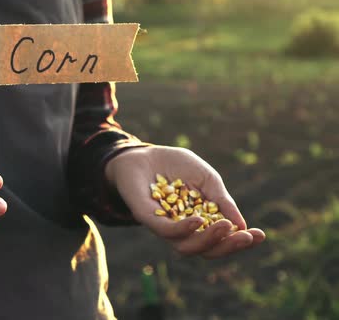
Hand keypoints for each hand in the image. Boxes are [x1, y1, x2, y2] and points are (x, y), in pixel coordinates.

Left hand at [105, 146, 264, 258]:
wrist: (143, 153)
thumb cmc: (176, 166)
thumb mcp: (207, 179)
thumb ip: (221, 201)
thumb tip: (243, 225)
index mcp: (200, 222)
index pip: (222, 240)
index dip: (242, 241)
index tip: (261, 235)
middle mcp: (183, 230)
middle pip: (207, 250)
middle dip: (228, 246)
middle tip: (245, 237)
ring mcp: (165, 226)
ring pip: (188, 247)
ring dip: (209, 240)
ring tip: (224, 226)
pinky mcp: (147, 218)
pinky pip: (166, 231)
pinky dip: (184, 229)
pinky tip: (198, 220)